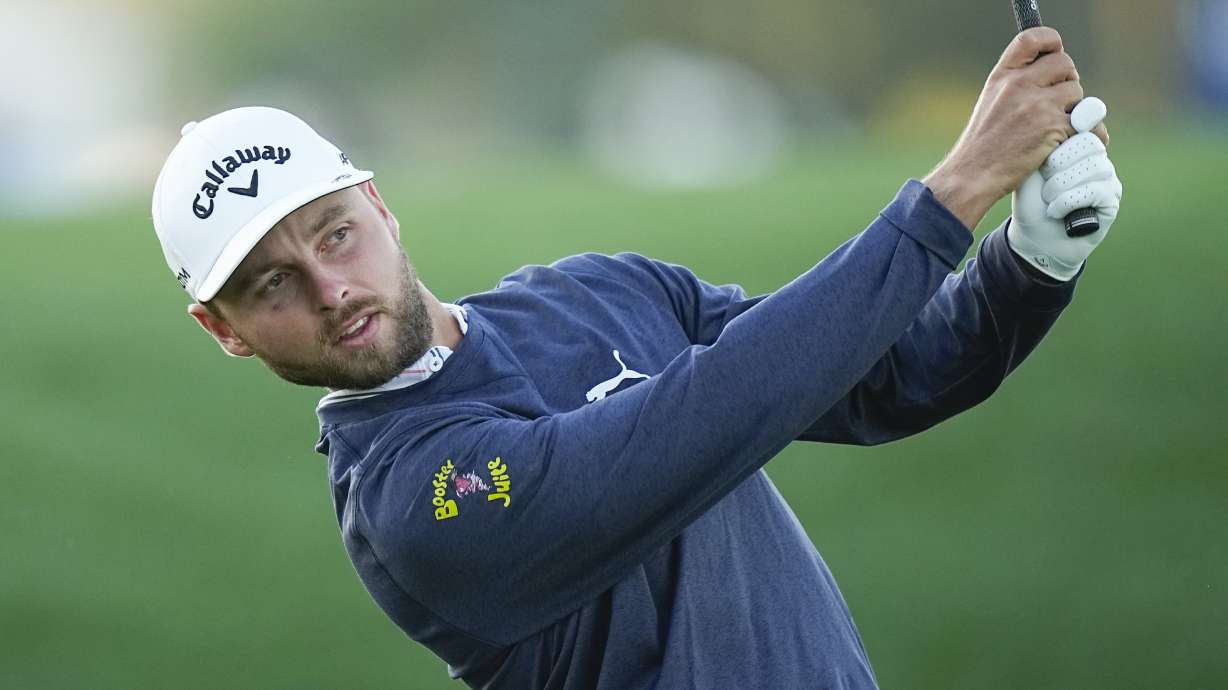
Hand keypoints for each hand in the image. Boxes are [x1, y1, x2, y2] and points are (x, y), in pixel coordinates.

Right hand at [924, 27, 1084, 229]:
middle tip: (1059, 100)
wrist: (973, 175)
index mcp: (1001, 76)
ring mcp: (1037, 105)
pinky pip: (1086, 122)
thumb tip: (1056, 77)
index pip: (1032, 39)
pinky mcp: (1053, 128)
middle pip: (1064, 63)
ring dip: (1075, 109)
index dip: (1050, 41)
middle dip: (1068, 80)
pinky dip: (1086, 133)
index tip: (1055, 52)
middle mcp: (1018, 85)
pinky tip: (1073, 143)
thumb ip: (1017, 85)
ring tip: (1058, 126)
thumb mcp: (991, 102)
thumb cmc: (982, 145)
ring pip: (1077, 92)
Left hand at [1008, 98, 1122, 280]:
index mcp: (1076, 144)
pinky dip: (1068, 201)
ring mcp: (1107, 176)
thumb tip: (1057, 119)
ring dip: (1060, 186)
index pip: (1081, 122)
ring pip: (1092, 166)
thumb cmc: (1030, 202)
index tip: (1044, 156)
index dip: (1063, 136)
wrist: (1034, 238)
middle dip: (1058, 164)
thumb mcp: (1028, 170)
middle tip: (1043, 182)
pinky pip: (1095, 189)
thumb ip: (1042, 146)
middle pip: (1087, 143)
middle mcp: (1095, 156)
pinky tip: (1056, 211)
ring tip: (1047, 199)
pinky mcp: (1112, 198)